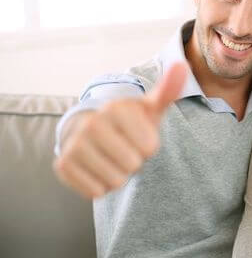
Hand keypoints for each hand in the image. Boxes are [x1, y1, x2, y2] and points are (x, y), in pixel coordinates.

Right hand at [53, 63, 186, 198]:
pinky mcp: (63, 165)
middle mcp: (91, 124)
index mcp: (117, 109)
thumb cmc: (131, 121)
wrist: (94, 131)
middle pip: (133, 165)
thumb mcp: (150, 107)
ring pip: (115, 181)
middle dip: (135, 161)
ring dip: (119, 174)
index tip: (140, 135)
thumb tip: (182, 65)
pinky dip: (102, 185)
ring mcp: (74, 144)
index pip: (150, 148)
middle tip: (126, 148)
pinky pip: (96, 191)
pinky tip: (98, 168)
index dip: (149, 146)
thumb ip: (168, 90)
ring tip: (113, 157)